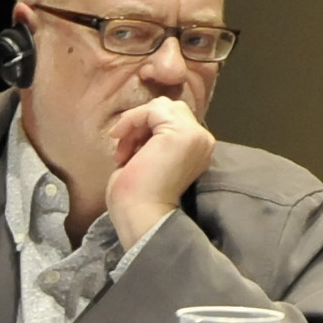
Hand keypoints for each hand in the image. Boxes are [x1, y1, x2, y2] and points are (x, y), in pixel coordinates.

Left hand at [104, 95, 214, 248]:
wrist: (141, 216)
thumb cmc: (137, 199)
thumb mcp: (148, 163)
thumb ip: (153, 143)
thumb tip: (142, 129)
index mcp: (198, 149)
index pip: (174, 121)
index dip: (146, 130)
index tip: (125, 154)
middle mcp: (202, 139)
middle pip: (171, 109)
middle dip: (142, 123)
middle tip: (124, 150)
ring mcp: (195, 134)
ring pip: (162, 106)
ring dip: (137, 121)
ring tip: (123, 149)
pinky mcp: (180, 132)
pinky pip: (153, 109)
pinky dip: (132, 119)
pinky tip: (120, 137)